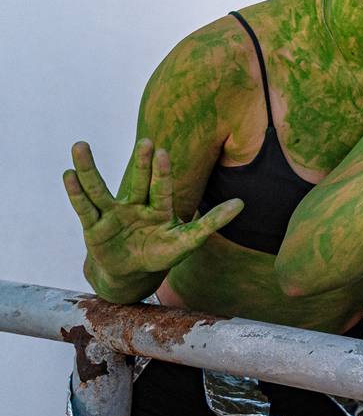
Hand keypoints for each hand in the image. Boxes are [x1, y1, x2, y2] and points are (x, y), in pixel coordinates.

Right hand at [63, 139, 243, 280]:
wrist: (131, 274)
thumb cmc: (160, 253)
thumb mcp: (187, 241)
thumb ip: (211, 222)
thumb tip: (242, 203)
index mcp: (159, 208)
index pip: (161, 188)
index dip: (162, 172)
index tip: (164, 151)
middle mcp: (135, 205)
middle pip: (137, 182)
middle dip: (141, 163)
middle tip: (146, 141)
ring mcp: (113, 215)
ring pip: (100, 189)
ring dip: (90, 168)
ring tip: (80, 145)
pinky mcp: (93, 228)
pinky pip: (84, 208)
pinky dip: (76, 193)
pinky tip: (68, 174)